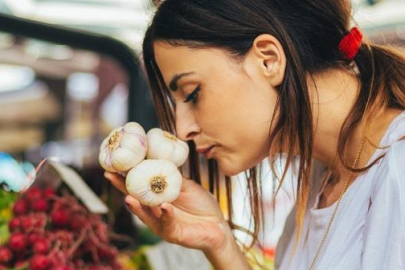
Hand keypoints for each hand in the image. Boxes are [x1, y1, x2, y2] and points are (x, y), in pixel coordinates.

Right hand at [104, 172, 229, 252]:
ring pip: (146, 215)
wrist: (218, 225)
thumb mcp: (186, 186)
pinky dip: (166, 214)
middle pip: (135, 199)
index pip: (138, 186)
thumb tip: (160, 159)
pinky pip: (167, 224)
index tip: (113, 164)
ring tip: (129, 198)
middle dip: (122, 188)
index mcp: (157, 198)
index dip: (124, 176)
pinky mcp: (173, 234)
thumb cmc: (201, 205)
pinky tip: (164, 206)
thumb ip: (173, 178)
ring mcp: (162, 224)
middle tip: (110, 176)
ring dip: (137, 206)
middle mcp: (155, 211)